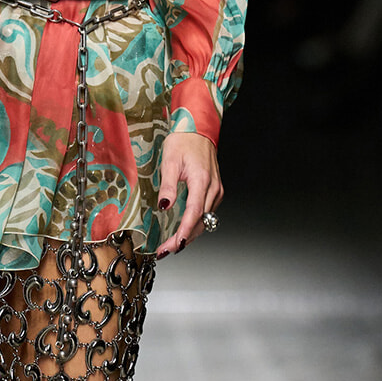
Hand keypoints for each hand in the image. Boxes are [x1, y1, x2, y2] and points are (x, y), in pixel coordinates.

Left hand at [155, 132, 222, 258]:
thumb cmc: (184, 142)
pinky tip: (183, 230)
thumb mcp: (169, 161)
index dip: (184, 232)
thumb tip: (164, 205)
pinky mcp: (215, 191)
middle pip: (200, 222)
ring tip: (171, 245)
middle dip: (183, 239)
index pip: (194, 213)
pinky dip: (195, 224)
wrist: (197, 130)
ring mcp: (216, 190)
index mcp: (202, 180)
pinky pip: (206, 213)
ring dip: (189, 234)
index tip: (174, 245)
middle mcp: (213, 188)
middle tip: (165, 250)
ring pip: (205, 221)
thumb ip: (167, 185)